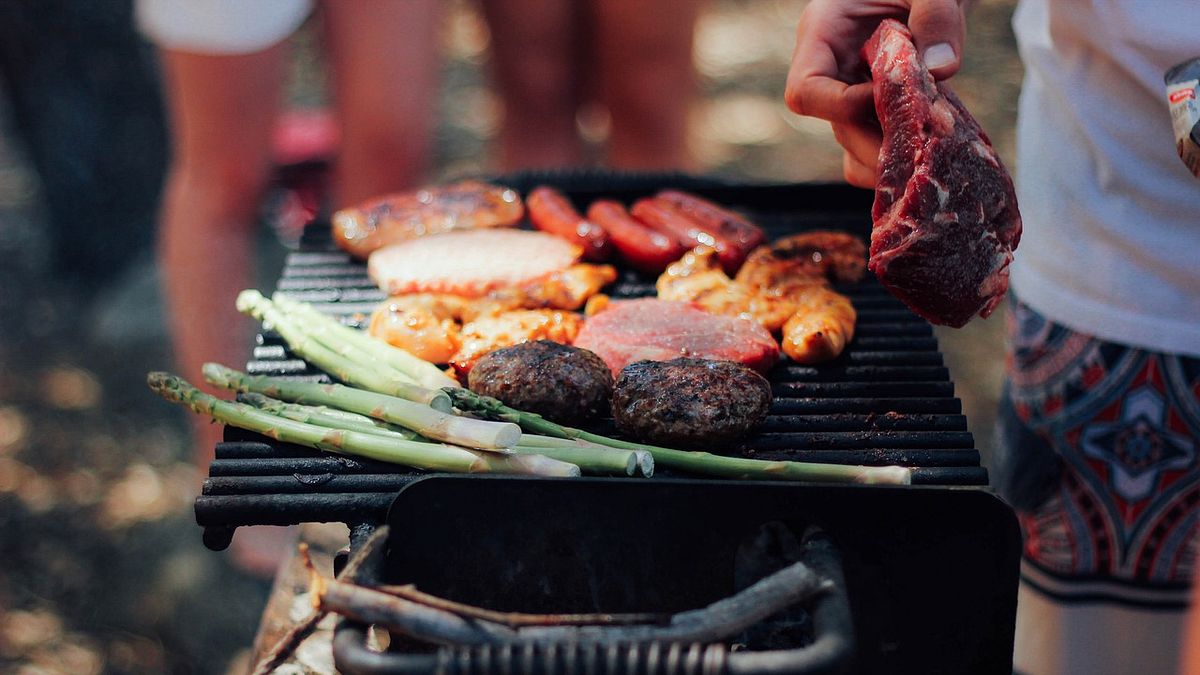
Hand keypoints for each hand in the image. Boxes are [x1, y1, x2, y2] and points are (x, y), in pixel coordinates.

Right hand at [785, 0, 966, 186]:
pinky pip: (877, 148)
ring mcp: (856, 92)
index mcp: (824, 33)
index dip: (842, 106)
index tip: (890, 97)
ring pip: (857, 146)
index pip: (806, 91)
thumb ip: (937, 14)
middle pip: (838, 128)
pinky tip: (938, 147)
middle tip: (926, 150)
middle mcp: (835, 69)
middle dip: (880, 143)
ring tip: (935, 152)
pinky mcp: (881, 107)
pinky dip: (904, 157)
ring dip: (893, 157)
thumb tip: (942, 69)